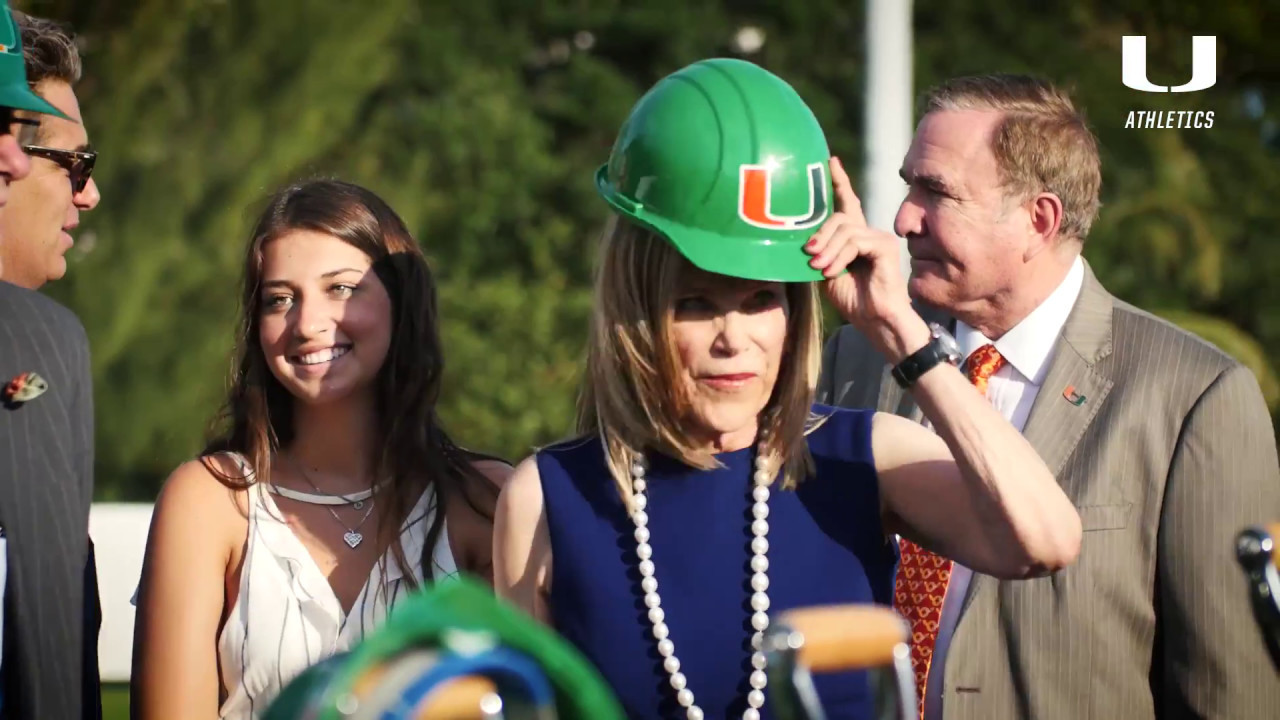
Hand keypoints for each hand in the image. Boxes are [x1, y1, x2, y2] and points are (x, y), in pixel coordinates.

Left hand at [805, 156, 925, 360]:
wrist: (875, 320)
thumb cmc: (852, 300)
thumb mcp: (825, 272)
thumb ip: (818, 253)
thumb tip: (801, 240)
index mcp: (854, 237)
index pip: (847, 202)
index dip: (839, 181)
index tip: (830, 161)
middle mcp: (868, 232)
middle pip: (838, 216)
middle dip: (819, 235)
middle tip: (808, 257)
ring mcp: (879, 237)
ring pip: (845, 229)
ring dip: (827, 250)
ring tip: (820, 269)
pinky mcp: (885, 245)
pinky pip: (856, 241)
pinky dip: (840, 257)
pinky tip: (833, 272)